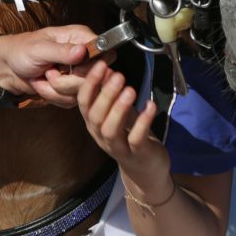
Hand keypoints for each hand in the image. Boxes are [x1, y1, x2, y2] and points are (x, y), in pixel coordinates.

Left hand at [0, 25, 96, 107]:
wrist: (6, 68)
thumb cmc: (20, 50)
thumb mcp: (39, 49)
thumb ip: (62, 51)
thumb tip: (82, 50)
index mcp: (79, 37)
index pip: (105, 53)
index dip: (92, 65)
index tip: (72, 68)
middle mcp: (82, 55)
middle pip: (95, 78)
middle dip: (67, 81)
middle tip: (49, 73)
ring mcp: (77, 74)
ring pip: (82, 92)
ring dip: (56, 89)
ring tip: (43, 78)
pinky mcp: (70, 89)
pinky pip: (71, 101)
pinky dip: (53, 97)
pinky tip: (42, 85)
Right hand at [76, 61, 172, 197]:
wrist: (146, 170)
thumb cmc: (130, 136)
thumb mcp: (119, 112)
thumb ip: (111, 93)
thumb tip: (106, 69)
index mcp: (94, 124)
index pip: (84, 103)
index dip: (90, 84)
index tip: (100, 65)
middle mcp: (101, 136)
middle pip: (95, 116)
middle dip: (106, 94)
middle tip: (118, 76)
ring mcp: (118, 148)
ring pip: (110, 130)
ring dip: (119, 109)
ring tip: (130, 90)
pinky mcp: (137, 155)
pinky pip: (136, 139)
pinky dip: (143, 122)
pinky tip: (150, 106)